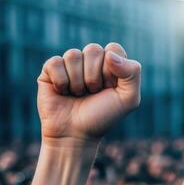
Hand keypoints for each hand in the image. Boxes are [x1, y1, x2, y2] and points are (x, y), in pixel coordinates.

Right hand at [31, 43, 140, 184]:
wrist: (75, 135)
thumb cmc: (103, 117)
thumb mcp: (129, 99)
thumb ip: (132, 73)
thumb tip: (109, 54)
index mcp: (111, 64)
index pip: (113, 48)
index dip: (111, 70)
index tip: (109, 88)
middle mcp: (90, 61)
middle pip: (93, 49)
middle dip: (94, 77)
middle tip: (92, 93)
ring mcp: (70, 65)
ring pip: (73, 55)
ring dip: (77, 82)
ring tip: (78, 95)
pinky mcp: (50, 70)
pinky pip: (55, 63)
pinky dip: (61, 82)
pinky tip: (63, 93)